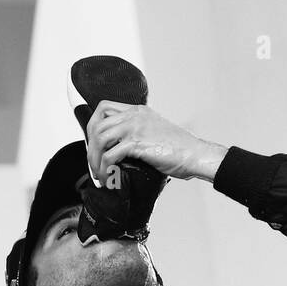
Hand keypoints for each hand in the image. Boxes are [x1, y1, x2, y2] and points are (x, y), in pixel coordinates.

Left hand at [84, 101, 227, 183]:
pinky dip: (105, 169)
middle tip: (93, 164)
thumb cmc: (179, 148)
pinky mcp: (137, 142)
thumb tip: (117, 150)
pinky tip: (109, 178)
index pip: (104, 108)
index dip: (93, 126)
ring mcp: (135, 127)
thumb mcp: (153, 132)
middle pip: (97, 124)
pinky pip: (110, 155)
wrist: (196, 154)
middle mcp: (134, 116)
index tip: (93, 144)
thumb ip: (135, 134)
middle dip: (90, 147)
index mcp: (137, 111)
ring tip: (99, 174)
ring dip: (94, 160)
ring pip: (99, 139)